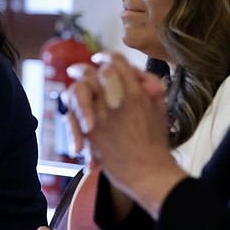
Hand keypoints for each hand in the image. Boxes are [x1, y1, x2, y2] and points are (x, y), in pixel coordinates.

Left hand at [64, 51, 187, 218]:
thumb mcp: (160, 108)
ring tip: (69, 89)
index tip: (100, 59)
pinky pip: (73, 117)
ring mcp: (99, 115)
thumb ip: (149, 86)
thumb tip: (138, 75)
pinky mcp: (89, 133)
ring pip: (77, 91)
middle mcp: (114, 98)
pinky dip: (73, 118)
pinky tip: (78, 120)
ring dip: (74, 89)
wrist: (148, 172)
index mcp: (134, 90)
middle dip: (82, 69)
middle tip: (76, 69)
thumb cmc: (155, 143)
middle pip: (91, 73)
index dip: (106, 57)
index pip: (115, 61)